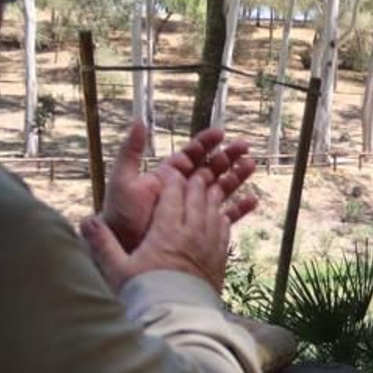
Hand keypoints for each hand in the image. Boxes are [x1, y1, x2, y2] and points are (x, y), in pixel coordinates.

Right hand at [82, 168, 232, 293]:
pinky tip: (220, 216)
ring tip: (211, 187)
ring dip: (212, 197)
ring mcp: (209, 246)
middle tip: (196, 172)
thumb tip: (85, 222)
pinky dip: (222, 218)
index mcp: (167, 232)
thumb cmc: (145, 294)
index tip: (170, 172)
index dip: (173, 181)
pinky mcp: (220, 260)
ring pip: (214, 212)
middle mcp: (192, 234)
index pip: (173, 196)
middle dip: (196, 183)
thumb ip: (103, 244)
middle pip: (197, 199)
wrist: (178, 319)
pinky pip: (224, 231)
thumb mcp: (118, 270)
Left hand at [100, 121, 257, 251]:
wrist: (123, 251)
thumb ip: (131, 151)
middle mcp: (183, 190)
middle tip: (245, 146)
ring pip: (221, 189)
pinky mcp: (200, 229)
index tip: (221, 133)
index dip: (206, 143)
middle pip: (211, 169)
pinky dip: (239, 209)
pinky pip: (224, 217)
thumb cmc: (120, 217)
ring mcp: (193, 210)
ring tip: (251, 165)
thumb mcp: (123, 180)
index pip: (191, 155)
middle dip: (228, 156)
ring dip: (236, 177)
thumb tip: (139, 121)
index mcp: (168, 176)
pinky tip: (252, 201)